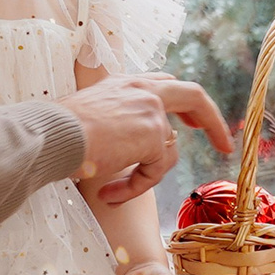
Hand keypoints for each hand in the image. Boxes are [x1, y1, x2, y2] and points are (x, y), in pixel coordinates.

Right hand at [63, 75, 235, 203]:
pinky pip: (155, 170)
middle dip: (211, 120)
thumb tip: (128, 151)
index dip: (181, 103)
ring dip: (146, 176)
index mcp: (125, 81)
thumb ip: (114, 124)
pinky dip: (136, 187)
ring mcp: (152, 109)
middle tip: (222, 143)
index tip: (190, 123)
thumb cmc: (57, 132)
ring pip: (168, 150)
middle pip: (192, 95)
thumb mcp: (87, 117)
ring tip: (113, 191)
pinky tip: (110, 193)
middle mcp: (142, 88)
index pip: (164, 85)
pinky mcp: (154, 133)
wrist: (52, 135)